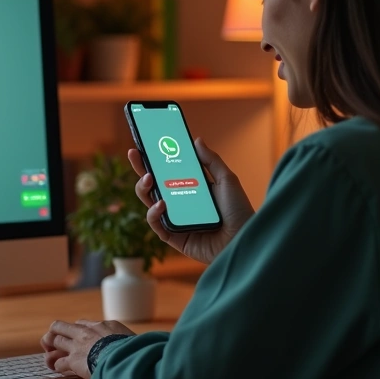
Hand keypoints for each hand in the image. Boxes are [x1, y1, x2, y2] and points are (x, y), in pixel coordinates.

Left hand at [40, 319, 135, 378]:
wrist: (125, 357)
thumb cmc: (132, 349)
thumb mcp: (129, 337)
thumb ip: (122, 338)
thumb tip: (130, 343)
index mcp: (100, 325)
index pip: (81, 323)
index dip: (76, 330)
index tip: (77, 337)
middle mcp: (85, 332)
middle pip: (59, 326)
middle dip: (54, 333)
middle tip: (53, 342)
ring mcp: (77, 345)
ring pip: (54, 340)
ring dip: (51, 349)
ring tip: (51, 356)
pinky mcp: (73, 360)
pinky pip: (58, 362)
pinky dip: (57, 367)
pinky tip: (60, 370)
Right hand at [129, 138, 253, 264]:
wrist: (244, 238)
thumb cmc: (238, 210)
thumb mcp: (227, 180)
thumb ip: (211, 160)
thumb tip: (196, 140)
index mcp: (190, 187)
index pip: (167, 170)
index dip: (153, 158)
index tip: (143, 144)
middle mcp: (179, 202)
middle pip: (152, 184)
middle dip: (141, 169)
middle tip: (135, 155)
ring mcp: (174, 219)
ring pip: (149, 202)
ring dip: (143, 189)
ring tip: (149, 179)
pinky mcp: (173, 236)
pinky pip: (156, 225)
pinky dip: (154, 213)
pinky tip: (161, 204)